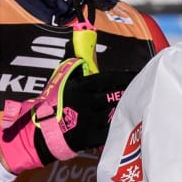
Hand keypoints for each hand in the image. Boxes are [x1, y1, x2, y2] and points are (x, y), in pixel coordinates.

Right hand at [0, 58, 135, 172]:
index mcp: (81, 86)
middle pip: (115, 95)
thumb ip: (75, 68)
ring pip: (114, 112)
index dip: (125, 76)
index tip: (137, 74)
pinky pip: (109, 131)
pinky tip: (127, 126)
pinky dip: (118, 128)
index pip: (109, 78)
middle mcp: (87, 101)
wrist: (40, 131)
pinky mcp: (89, 136)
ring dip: (126, 110)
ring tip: (137, 108)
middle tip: (142, 91)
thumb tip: (81, 45)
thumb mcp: (61, 81)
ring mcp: (89, 119)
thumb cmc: (51, 104)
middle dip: (129, 93)